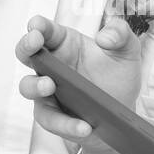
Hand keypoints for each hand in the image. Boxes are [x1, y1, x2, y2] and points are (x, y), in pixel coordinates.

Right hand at [15, 14, 142, 153]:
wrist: (123, 111)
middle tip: (34, 43)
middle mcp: (51, 65)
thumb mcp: (127, 50)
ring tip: (49, 86)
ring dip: (35, 86)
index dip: (37, 26)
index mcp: (64, 43)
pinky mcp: (54, 116)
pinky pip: (51, 119)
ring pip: (28, 87)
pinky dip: (65, 124)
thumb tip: (104, 38)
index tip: (37, 27)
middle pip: (26, 53)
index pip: (44, 30)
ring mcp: (48, 92)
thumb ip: (120, 34)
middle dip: (26, 46)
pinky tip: (83, 127)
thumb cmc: (118, 76)